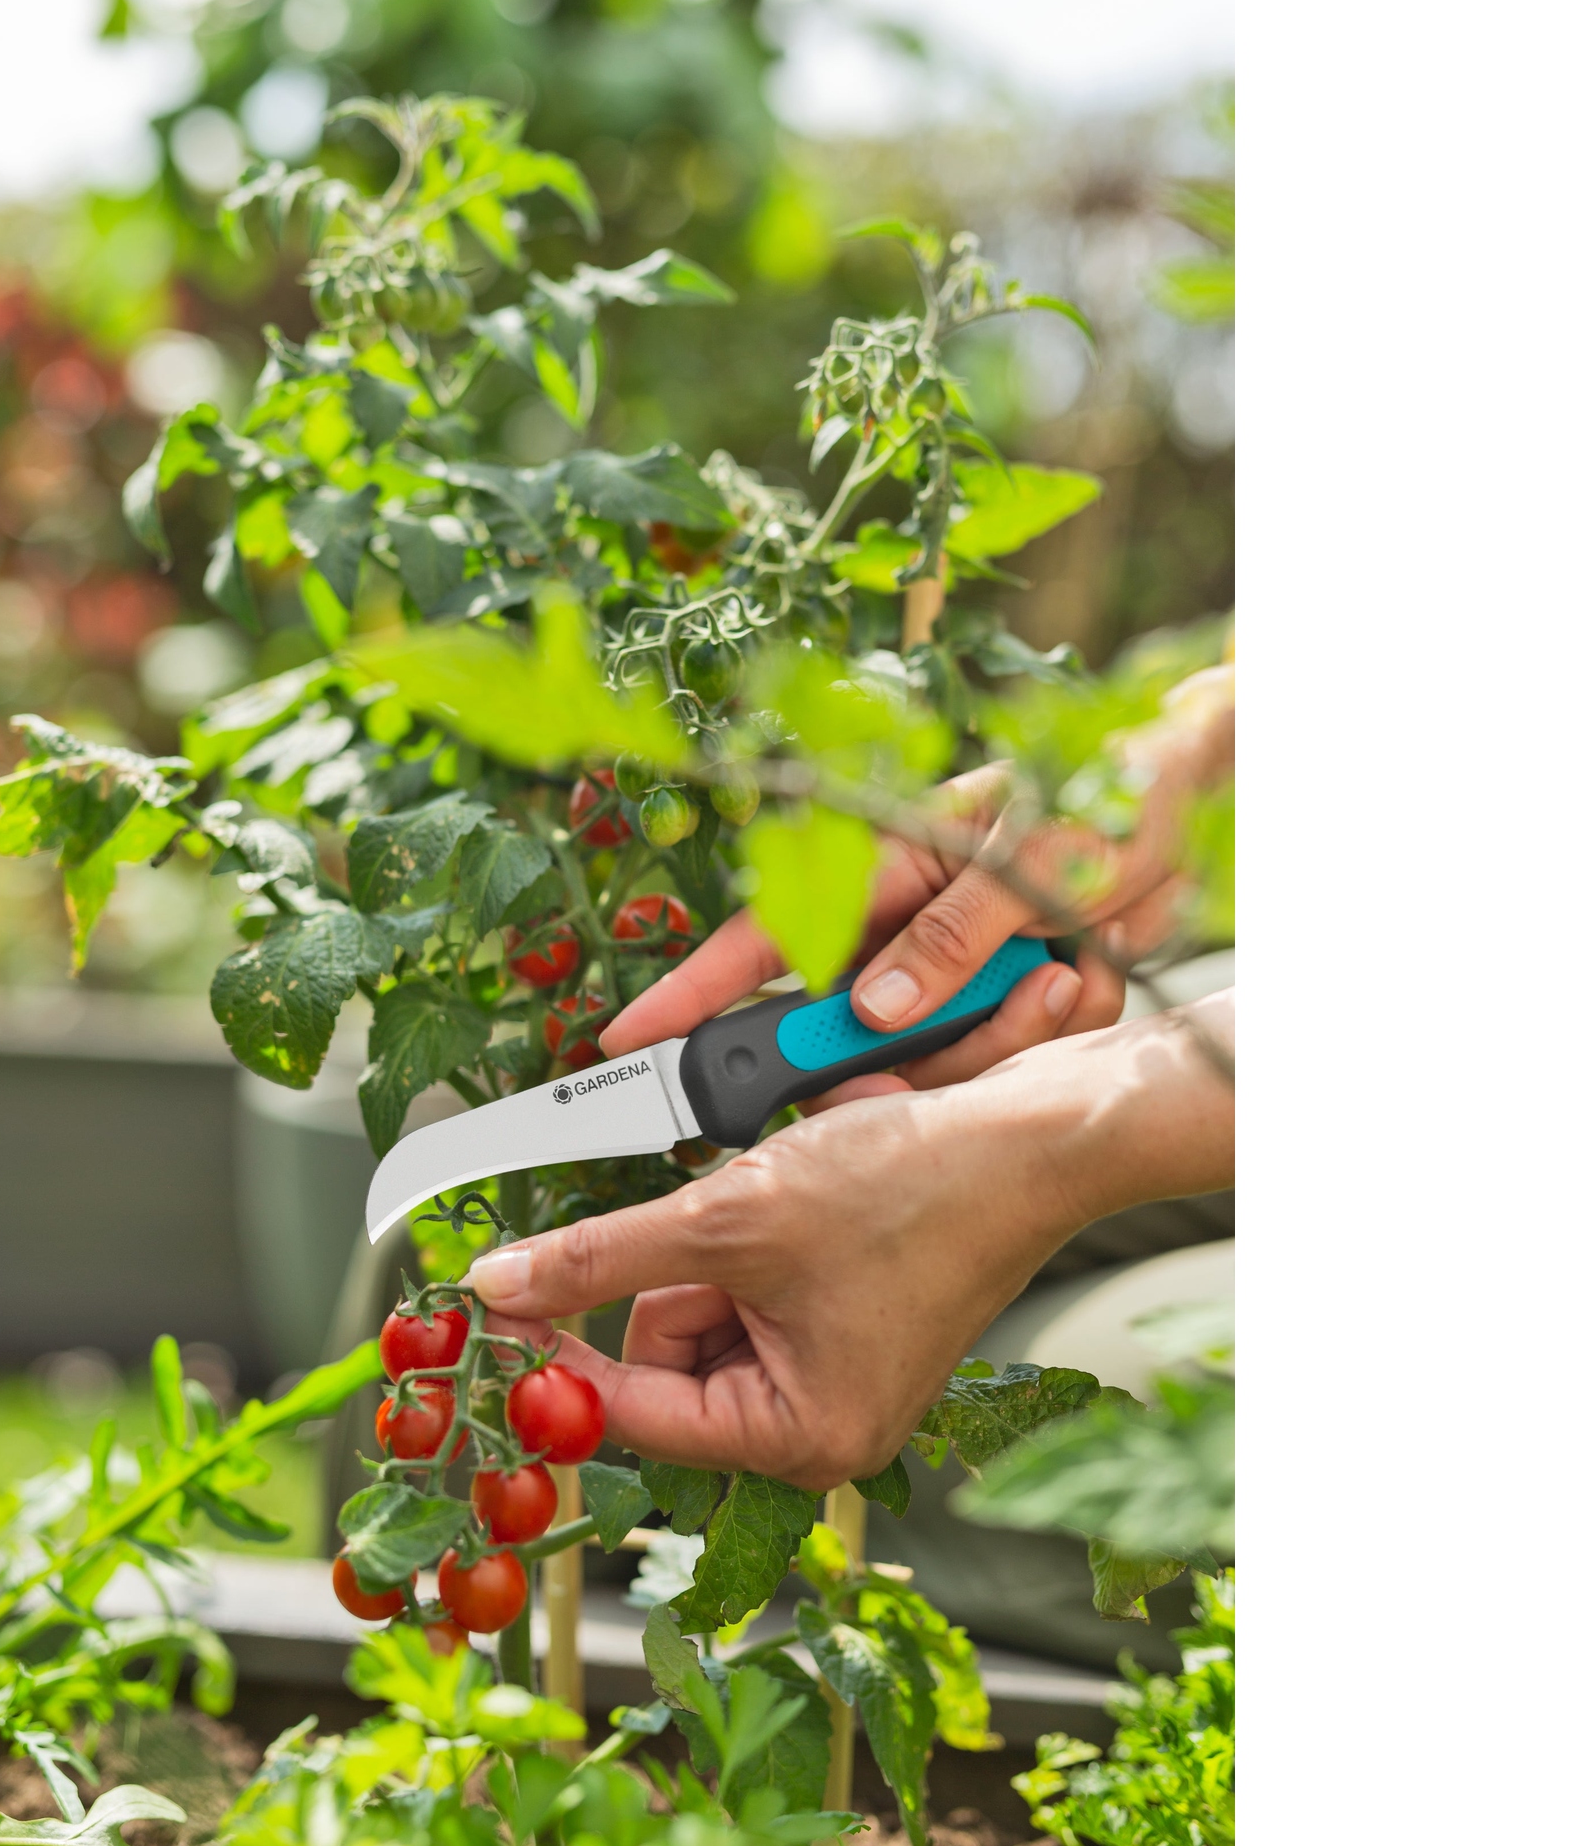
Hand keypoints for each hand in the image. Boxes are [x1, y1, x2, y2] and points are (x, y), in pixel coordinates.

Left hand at [469, 993, 1234, 1489]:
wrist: (1028, 1138)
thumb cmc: (912, 1190)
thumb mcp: (729, 1217)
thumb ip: (601, 1255)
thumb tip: (502, 1284)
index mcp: (799, 1436)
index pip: (635, 1411)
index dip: (562, 1353)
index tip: (505, 1301)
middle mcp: (820, 1427)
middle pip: (667, 1362)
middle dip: (670, 1279)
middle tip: (717, 1219)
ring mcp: (835, 1377)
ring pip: (703, 1317)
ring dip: (711, 1249)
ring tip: (775, 1198)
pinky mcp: (847, 1327)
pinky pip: (751, 1293)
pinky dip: (746, 1241)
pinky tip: (793, 1198)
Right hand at [599, 664, 1233, 1098]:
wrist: (1212, 792)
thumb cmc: (1117, 787)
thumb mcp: (1031, 858)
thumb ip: (949, 939)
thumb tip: (873, 1011)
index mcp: (886, 865)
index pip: (765, 939)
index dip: (694, 993)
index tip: (633, 1039)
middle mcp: (906, 922)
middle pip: (848, 1023)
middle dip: (904, 1049)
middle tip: (959, 1032)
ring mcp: (952, 965)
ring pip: (928, 1055)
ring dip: (1000, 1034)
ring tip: (1071, 965)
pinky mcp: (1002, 997)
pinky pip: (996, 1058)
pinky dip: (1045, 1031)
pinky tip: (1091, 970)